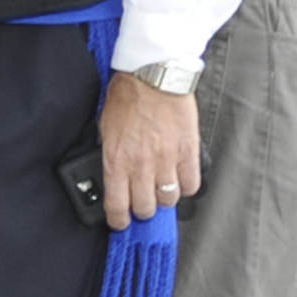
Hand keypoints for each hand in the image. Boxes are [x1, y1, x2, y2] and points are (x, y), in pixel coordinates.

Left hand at [98, 71, 199, 231]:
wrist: (154, 75)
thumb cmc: (128, 95)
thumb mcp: (106, 127)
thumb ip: (111, 154)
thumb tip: (113, 174)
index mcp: (116, 160)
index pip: (116, 206)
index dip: (118, 220)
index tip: (120, 222)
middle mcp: (141, 166)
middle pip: (144, 208)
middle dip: (141, 210)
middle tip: (142, 203)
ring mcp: (167, 161)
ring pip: (168, 199)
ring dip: (163, 198)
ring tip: (161, 188)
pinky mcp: (188, 153)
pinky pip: (190, 184)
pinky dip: (185, 186)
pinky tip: (180, 179)